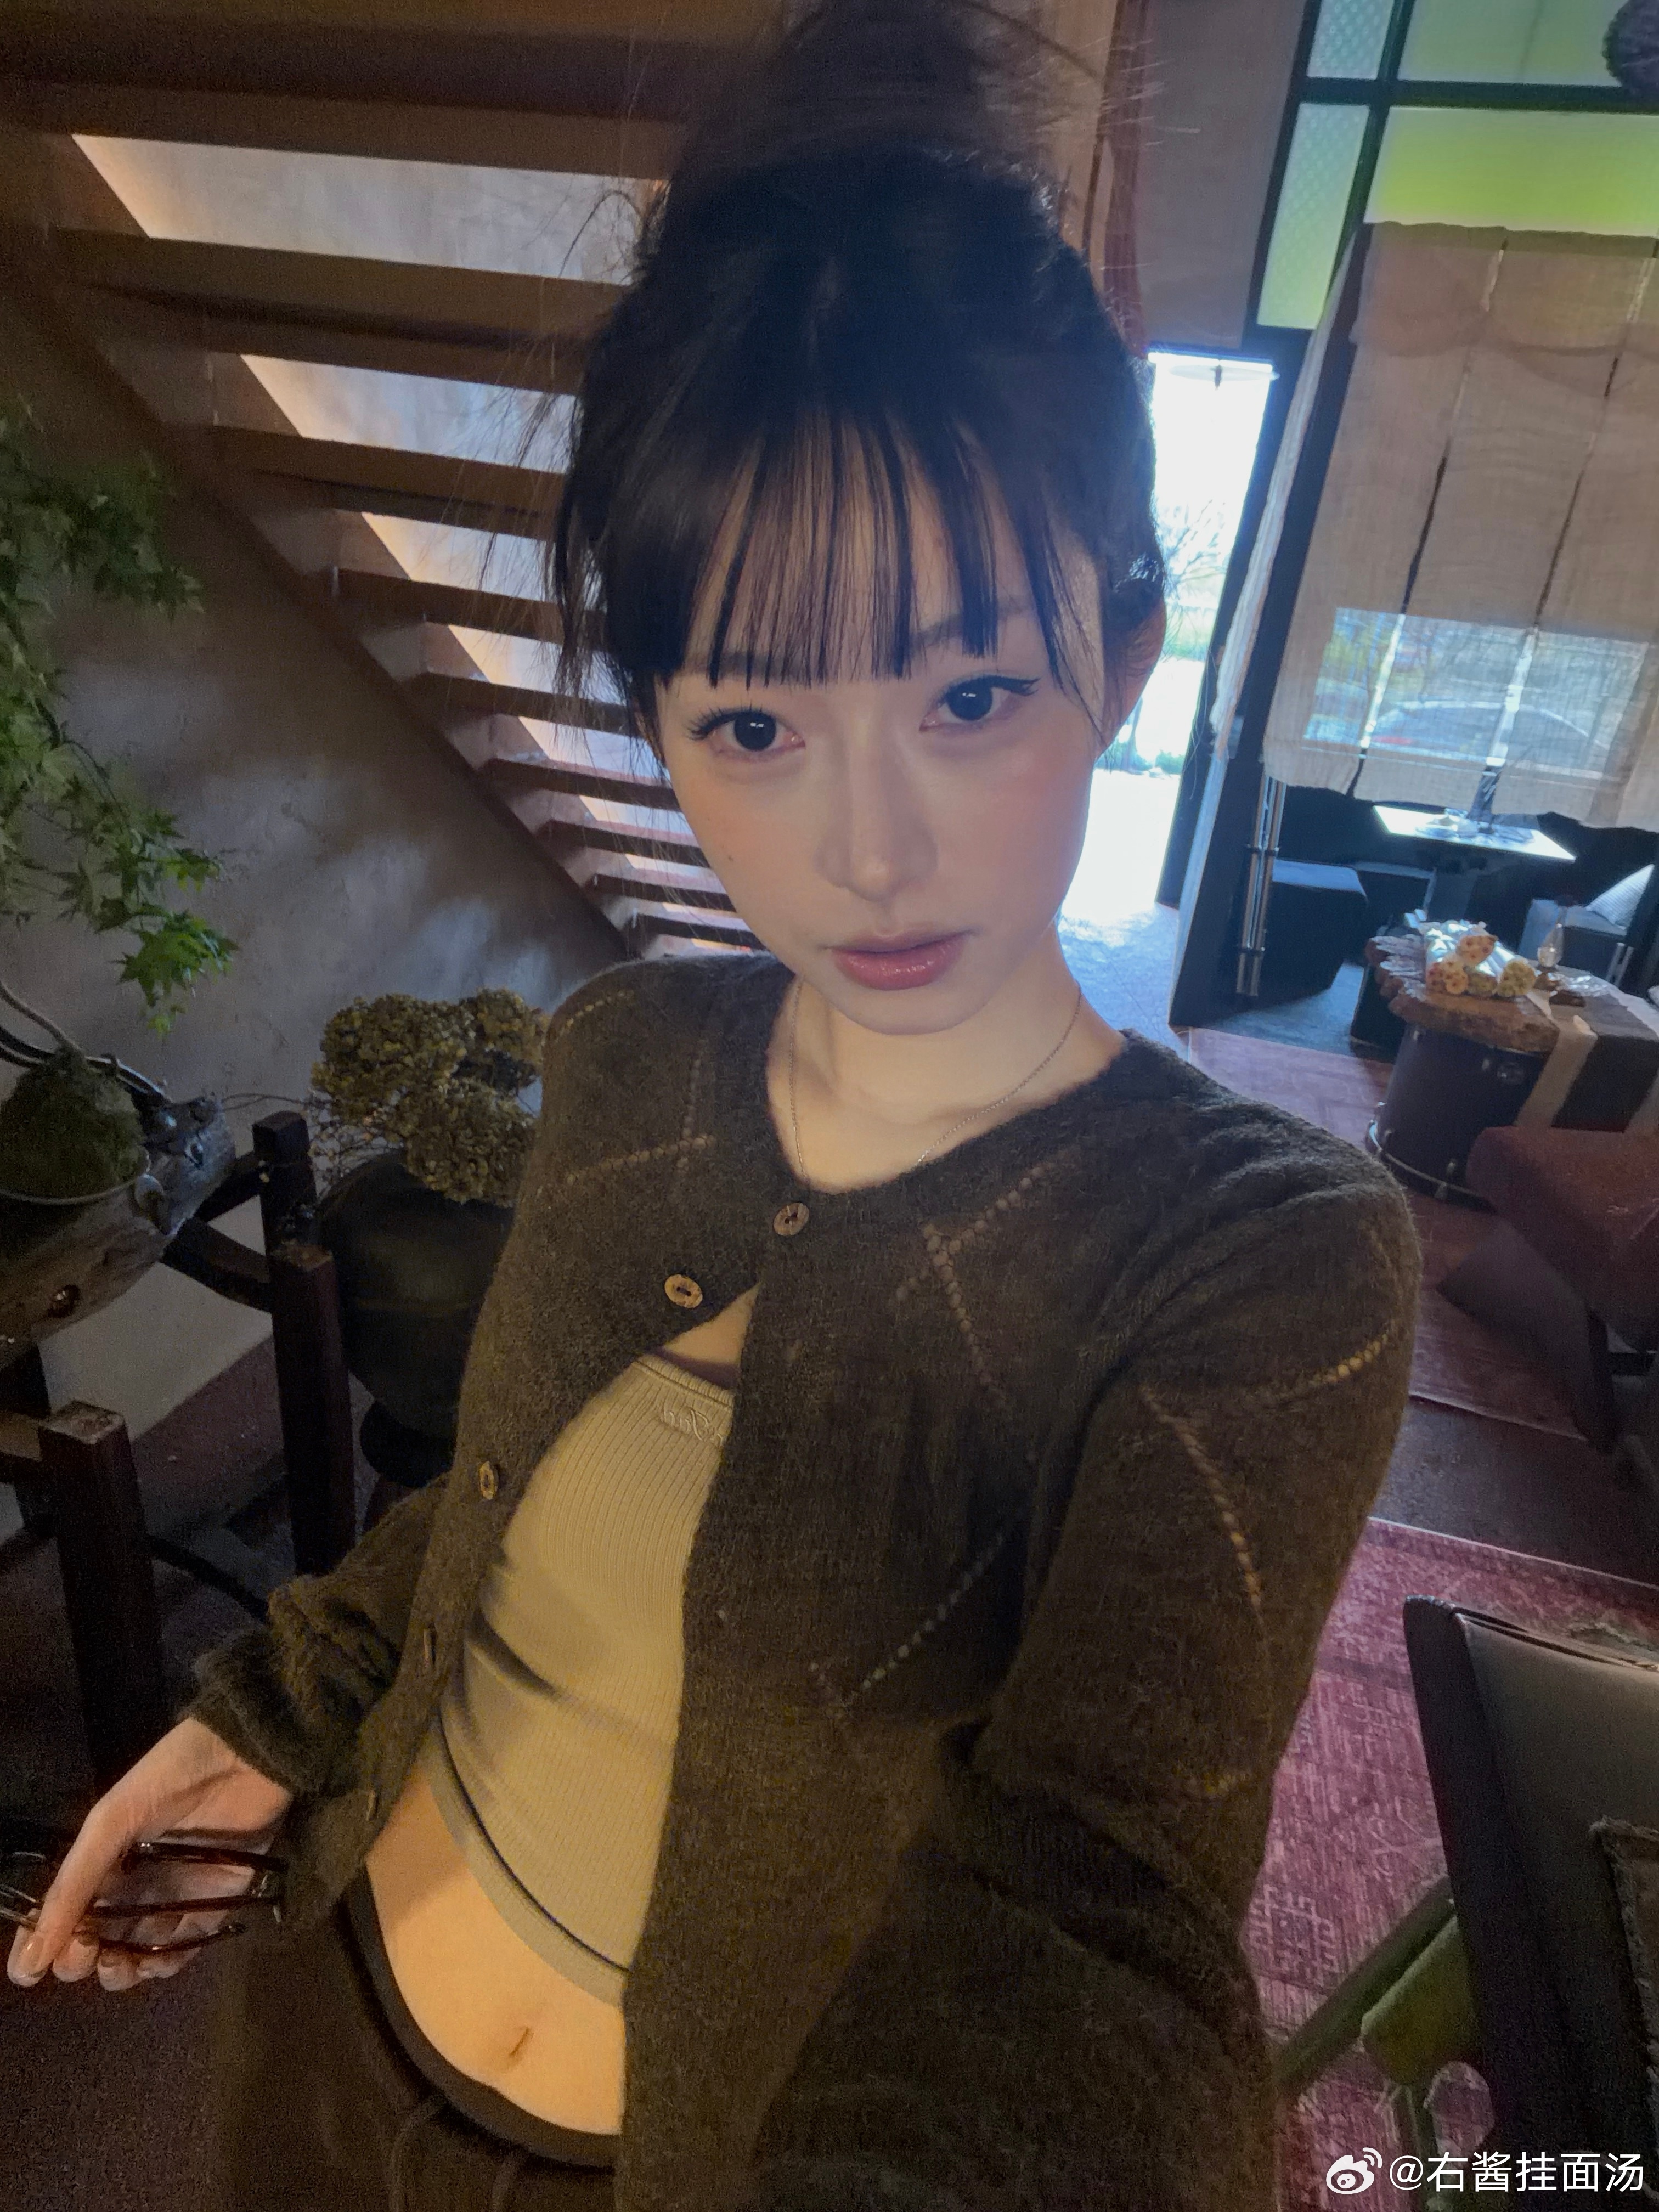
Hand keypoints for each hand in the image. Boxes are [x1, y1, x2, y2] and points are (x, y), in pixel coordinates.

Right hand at [6, 1717, 292, 1993]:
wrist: (245, 1756)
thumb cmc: (171, 1778)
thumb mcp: (111, 1821)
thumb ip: (74, 1884)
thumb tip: (32, 1957)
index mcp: (102, 1863)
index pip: (63, 1915)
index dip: (43, 1945)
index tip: (31, 1969)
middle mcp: (132, 1886)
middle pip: (95, 1942)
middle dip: (81, 1960)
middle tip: (87, 1950)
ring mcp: (172, 1899)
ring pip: (135, 1954)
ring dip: (120, 1970)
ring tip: (118, 1962)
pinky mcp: (213, 1905)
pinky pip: (184, 1949)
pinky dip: (166, 1964)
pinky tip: (155, 1962)